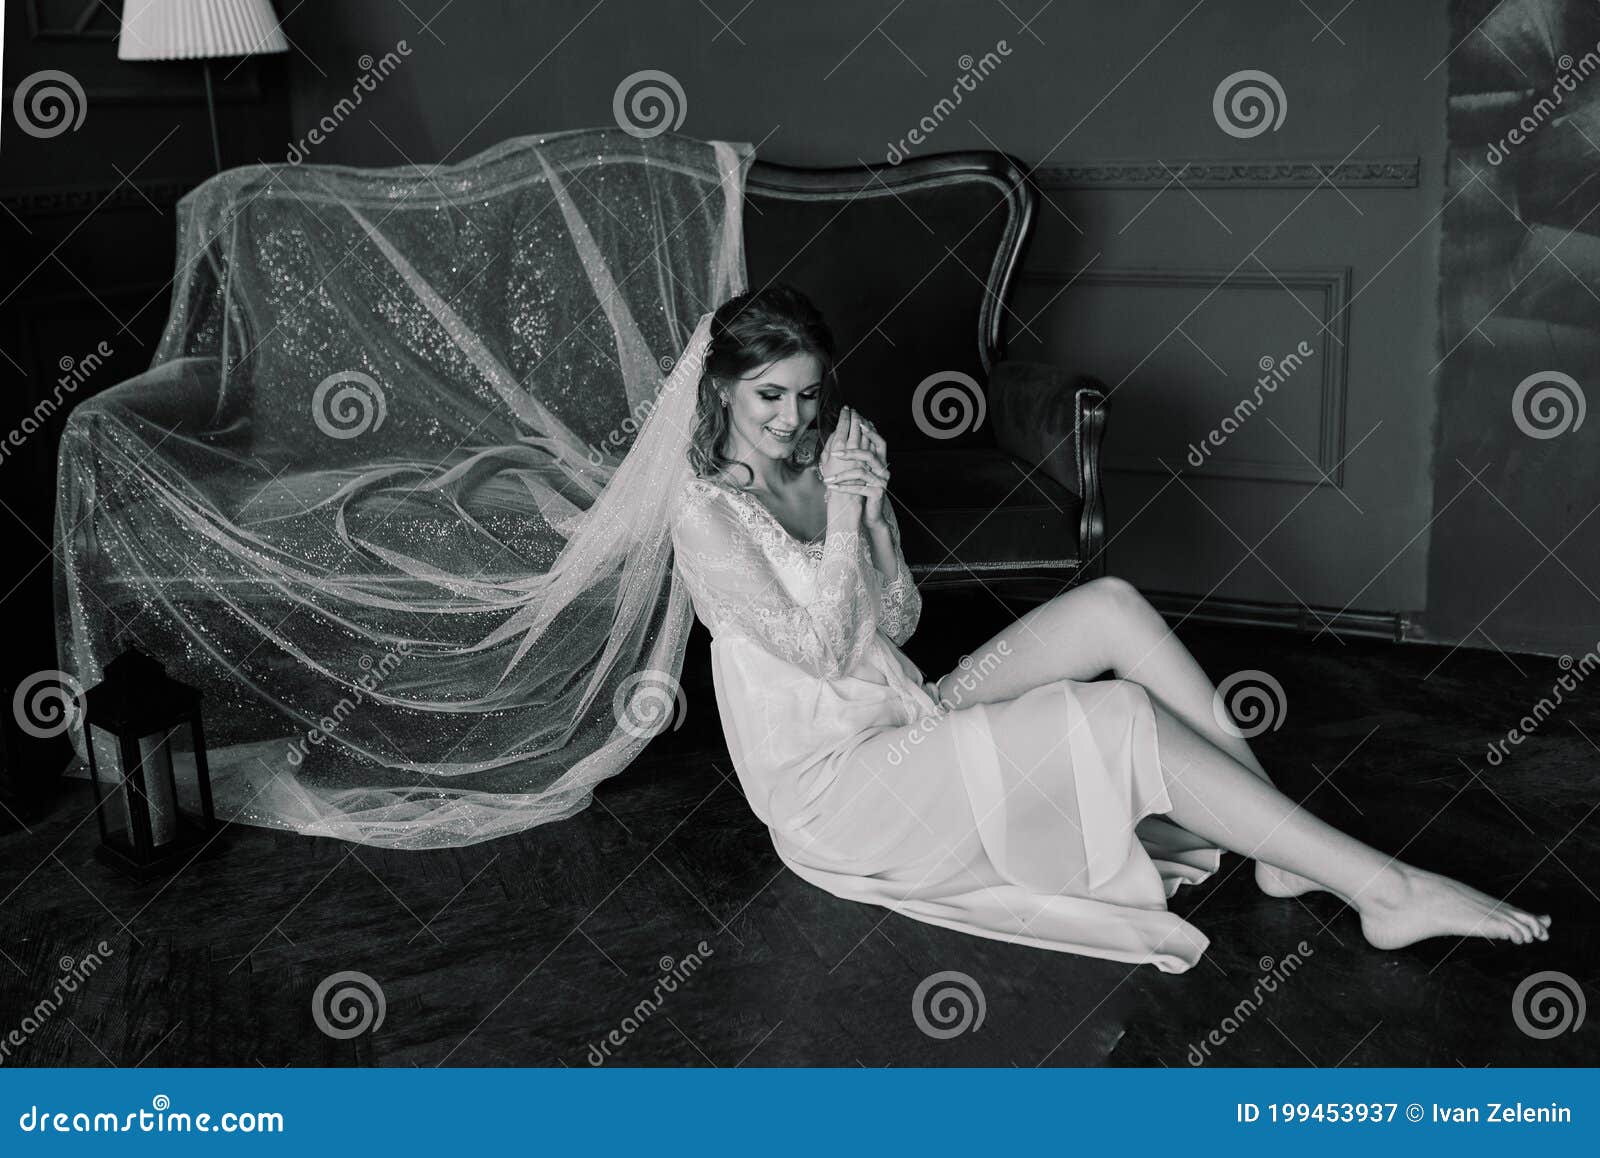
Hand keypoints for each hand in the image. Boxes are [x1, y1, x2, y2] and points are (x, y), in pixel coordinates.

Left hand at [821, 407, 889, 525]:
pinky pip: (859, 488)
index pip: (879, 442)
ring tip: (827, 480)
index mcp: (880, 461)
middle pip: (870, 454)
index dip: (871, 432)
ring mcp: (882, 481)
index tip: (860, 422)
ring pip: (861, 472)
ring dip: (842, 476)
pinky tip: (832, 488)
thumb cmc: (861, 491)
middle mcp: (883, 469)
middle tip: (835, 453)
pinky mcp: (878, 493)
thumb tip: (841, 435)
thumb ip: (854, 456)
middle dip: (852, 451)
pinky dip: (843, 488)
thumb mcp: (857, 471)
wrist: (869, 514)